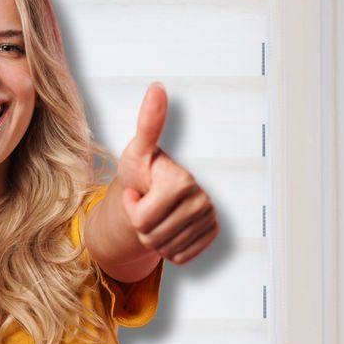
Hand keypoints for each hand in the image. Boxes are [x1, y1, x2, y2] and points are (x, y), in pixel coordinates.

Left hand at [117, 83, 219, 264]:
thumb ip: (148, 123)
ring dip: (152, 237)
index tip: (139, 189)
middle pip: (150, 237)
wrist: (155, 192)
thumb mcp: (137, 151)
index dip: (132, 207)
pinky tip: (169, 226)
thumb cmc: (142, 171)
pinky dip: (167, 248)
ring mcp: (210, 219)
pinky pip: (179, 258)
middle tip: (145, 203)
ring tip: (156, 214)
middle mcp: (204, 201)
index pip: (141, 219)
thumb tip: (157, 86)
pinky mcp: (212, 235)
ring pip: (164, 250)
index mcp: (184, 182)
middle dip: (140, 224)